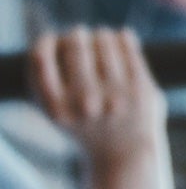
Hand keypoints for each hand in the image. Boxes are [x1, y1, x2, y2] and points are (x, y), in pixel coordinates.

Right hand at [31, 28, 166, 163]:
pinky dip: (124, 39)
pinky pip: (130, 51)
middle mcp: (84, 102)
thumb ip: (48, 82)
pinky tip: (122, 36)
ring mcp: (115, 95)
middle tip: (79, 33)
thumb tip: (52, 38)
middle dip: (77, 35)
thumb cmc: (87, 127)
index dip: (46, 42)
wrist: (124, 155)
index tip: (52, 39)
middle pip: (75, 46)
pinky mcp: (141, 90)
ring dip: (102, 35)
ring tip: (101, 36)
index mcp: (56, 108)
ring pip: (105, 43)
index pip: (40, 59)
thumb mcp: (58, 112)